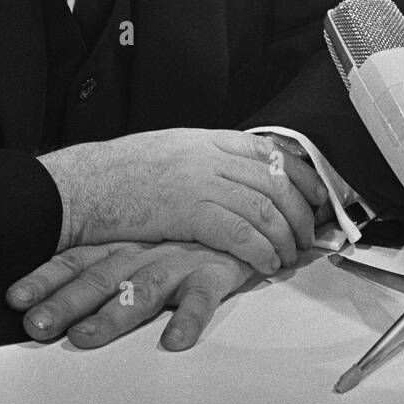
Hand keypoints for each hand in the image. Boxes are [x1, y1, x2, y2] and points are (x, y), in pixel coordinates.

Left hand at [6, 240, 251, 350]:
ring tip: (87, 338)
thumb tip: (50, 296)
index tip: (14, 299)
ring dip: (113, 314)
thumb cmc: (184, 237)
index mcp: (122, 246)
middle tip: (36, 325)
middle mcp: (143, 252)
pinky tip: (175, 340)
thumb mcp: (140, 243)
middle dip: (65, 302)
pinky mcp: (215, 272)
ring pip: (142, 288)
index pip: (75, 260)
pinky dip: (190, 318)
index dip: (44, 278)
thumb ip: (103, 264)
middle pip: (99, 277)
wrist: (245, 211)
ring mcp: (178, 261)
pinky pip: (202, 298)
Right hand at [39, 128, 326, 274]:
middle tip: (311, 236)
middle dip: (302, 213)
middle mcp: (210, 156)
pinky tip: (266, 264)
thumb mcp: (170, 150)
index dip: (303, 175)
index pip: (272, 151)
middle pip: (276, 181)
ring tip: (290, 256)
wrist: (84, 186)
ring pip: (265, 208)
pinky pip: (241, 233)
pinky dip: (261, 251)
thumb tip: (238, 175)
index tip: (319, 195)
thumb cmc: (119, 173)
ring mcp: (201, 181)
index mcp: (207, 139)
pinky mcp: (189, 211)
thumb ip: (206, 159)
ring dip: (286, 237)